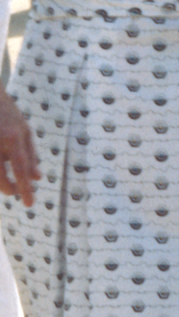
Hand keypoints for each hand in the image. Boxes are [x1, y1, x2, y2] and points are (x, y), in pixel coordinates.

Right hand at [0, 88, 38, 206]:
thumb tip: (36, 178)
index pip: (21, 169)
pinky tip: (4, 164)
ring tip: (9, 178)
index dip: (25, 189)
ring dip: (1, 179)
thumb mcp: (24, 129)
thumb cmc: (6, 112)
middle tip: (15, 191)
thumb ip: (31, 154)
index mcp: (13, 137)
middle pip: (0, 178)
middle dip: (9, 188)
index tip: (29, 204)